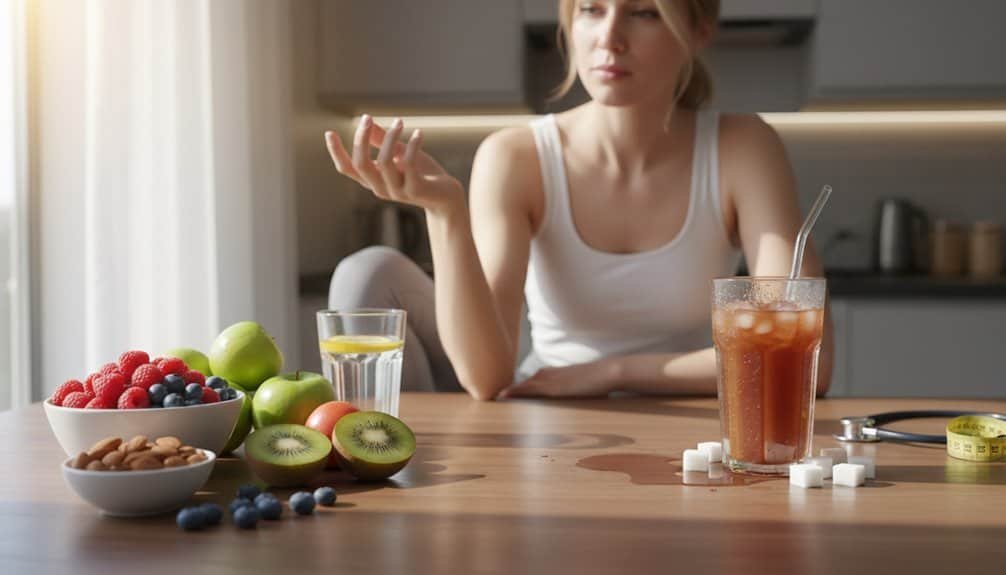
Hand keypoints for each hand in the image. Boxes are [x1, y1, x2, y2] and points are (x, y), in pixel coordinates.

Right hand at [324, 115, 463, 215]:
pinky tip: (419, 133)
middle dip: (361, 138)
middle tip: (368, 118)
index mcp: (373, 180)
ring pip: (384, 162)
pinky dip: (413, 145)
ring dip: (391, 138)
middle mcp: (381, 188)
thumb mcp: (400, 153)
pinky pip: (409, 165)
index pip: (347, 169)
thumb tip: (366, 122)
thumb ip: (383, 141)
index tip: (329, 132)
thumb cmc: (422, 173)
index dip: (336, 152)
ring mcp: (397, 191)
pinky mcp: (415, 190)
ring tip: (400, 122)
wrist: (446, 197)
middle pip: (361, 164)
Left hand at [497, 360, 620, 398]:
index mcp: (552, 374)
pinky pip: (527, 389)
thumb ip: (570, 393)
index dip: (515, 389)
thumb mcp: (580, 388)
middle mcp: (546, 374)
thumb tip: (569, 402)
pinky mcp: (552, 387)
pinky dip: (514, 392)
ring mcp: (548, 379)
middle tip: (488, 398)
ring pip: (521, 386)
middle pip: (521, 383)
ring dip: (507, 392)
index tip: (502, 396)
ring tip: (490, 399)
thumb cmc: (598, 382)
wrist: (607, 372)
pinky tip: (502, 396)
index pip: (528, 382)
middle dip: (506, 391)